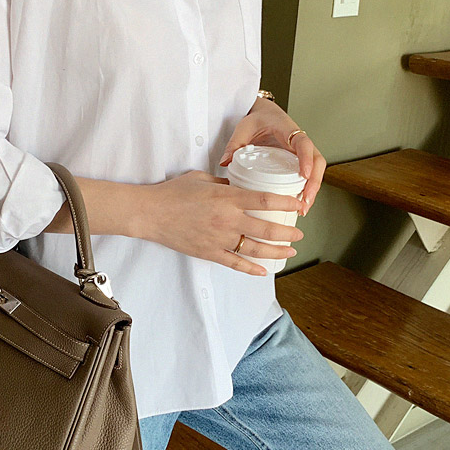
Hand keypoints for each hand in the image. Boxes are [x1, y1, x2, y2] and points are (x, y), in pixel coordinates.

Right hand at [55, 172, 296, 273]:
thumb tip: (240, 187)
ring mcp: (218, 239)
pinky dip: (250, 268)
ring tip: (290, 251)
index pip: (264, 201)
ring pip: (254, 249)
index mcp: (226, 198)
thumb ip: (225, 184)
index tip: (299, 205)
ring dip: (276, 251)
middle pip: (265, 229)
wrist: (150, 213)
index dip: (285, 204)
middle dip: (287, 232)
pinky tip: (263, 270)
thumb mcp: (203, 178)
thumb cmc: (174, 192)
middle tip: (299, 233)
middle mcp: (226, 220)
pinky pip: (234, 263)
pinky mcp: (209, 253)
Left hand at [220, 98, 324, 222]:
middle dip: (315, 182)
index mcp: (288, 130)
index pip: (303, 143)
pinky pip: (309, 174)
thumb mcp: (244, 127)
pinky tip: (300, 204)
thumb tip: (225, 162)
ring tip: (303, 208)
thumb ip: (235, 143)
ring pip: (316, 170)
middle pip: (318, 160)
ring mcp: (301, 152)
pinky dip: (307, 189)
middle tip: (305, 200)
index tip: (305, 174)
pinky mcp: (299, 161)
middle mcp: (299, 141)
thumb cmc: (257, 119)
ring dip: (312, 189)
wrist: (264, 114)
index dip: (307, 159)